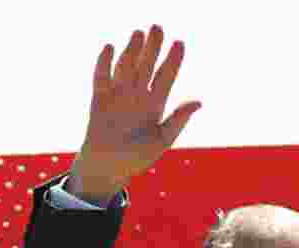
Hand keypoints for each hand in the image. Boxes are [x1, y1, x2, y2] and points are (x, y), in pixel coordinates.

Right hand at [68, 26, 201, 203]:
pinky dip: (105, 63)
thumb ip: (178, 119)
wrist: (109, 168)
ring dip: (132, 50)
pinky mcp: (99, 99)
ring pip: (127, 67)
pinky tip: (111, 48)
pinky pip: (102, 77)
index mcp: (155, 105)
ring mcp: (118, 95)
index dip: (173, 60)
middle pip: (147, 66)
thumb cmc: (137, 157)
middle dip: (153, 47)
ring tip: (139, 33)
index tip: (180, 43)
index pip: (166, 77)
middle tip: (158, 27)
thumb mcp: (163, 139)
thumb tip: (199, 101)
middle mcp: (138, 96)